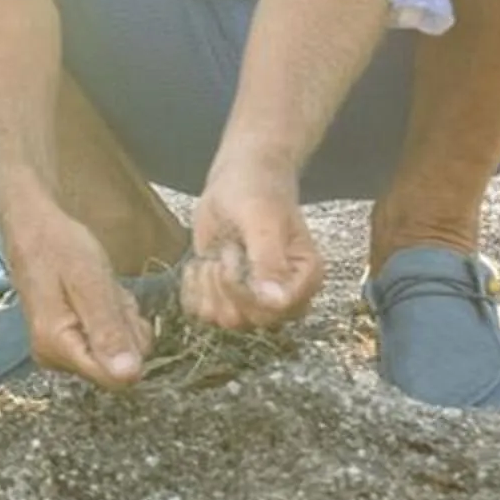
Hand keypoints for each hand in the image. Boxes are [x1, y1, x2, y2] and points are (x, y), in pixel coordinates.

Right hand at [2, 205, 151, 388]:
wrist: (33, 227)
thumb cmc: (59, 247)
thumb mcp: (89, 282)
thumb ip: (108, 330)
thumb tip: (130, 377)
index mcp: (56, 346)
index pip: (115, 378)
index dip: (130, 345)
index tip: (115, 309)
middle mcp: (54, 358)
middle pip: (118, 366)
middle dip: (125, 329)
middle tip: (108, 293)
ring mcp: (59, 352)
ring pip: (117, 354)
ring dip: (121, 320)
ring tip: (101, 289)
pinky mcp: (65, 343)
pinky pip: (106, 343)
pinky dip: (113, 319)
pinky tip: (98, 295)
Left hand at [183, 155, 323, 331]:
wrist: (237, 179)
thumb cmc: (257, 193)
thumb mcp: (262, 222)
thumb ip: (269, 261)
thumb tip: (275, 302)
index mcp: (305, 279)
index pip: (275, 311)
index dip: (244, 290)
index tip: (233, 256)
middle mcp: (285, 296)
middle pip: (249, 320)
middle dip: (224, 284)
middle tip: (226, 250)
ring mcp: (255, 298)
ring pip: (224, 320)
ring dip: (208, 286)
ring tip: (216, 255)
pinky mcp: (227, 294)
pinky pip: (204, 312)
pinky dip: (193, 289)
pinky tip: (201, 264)